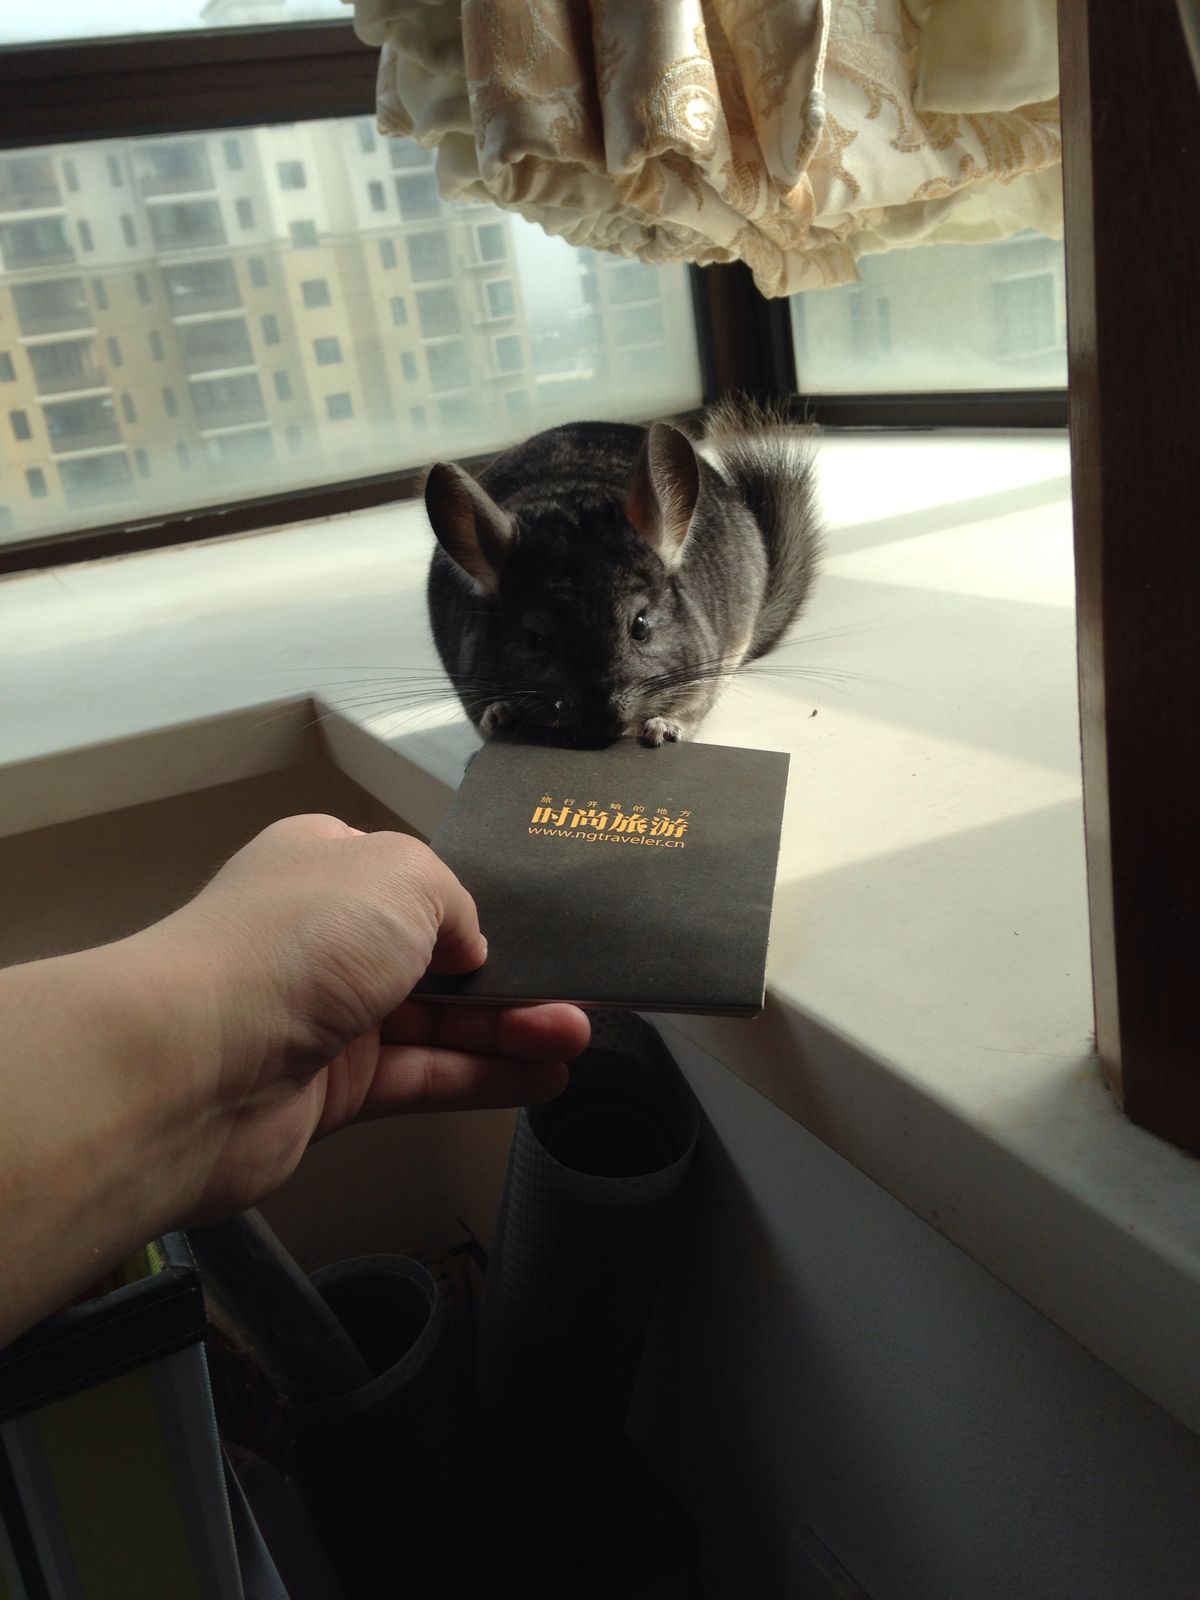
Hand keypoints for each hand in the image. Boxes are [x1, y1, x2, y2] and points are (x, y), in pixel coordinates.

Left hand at [133, 814, 588, 1224]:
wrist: (192, 1068)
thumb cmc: (282, 950)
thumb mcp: (400, 876)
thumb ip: (454, 901)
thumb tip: (466, 949)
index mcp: (325, 869)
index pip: (415, 884)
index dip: (474, 909)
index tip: (532, 932)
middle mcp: (322, 941)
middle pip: (435, 960)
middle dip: (508, 978)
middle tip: (573, 996)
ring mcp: (325, 1019)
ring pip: (437, 1024)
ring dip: (509, 1030)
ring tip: (575, 1036)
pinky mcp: (330, 1091)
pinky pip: (424, 1079)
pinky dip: (482, 1078)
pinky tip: (539, 1076)